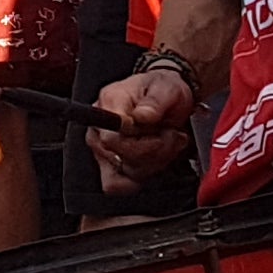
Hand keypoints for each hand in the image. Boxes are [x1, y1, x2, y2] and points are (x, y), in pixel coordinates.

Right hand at [87, 63, 196, 199]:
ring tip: (167, 143)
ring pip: (126, 173)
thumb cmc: (163, 91)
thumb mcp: (167, 88)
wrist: (167, 99)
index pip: (112, 138)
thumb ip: (155, 101)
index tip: (164, 131)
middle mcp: (99, 127)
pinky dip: (144, 176)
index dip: (142, 142)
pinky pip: (119, 185)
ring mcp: (102, 149)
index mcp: (109, 102)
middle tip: (173, 136)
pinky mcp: (109, 166)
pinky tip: (157, 160)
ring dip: (155, 163)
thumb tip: (142, 116)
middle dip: (156, 152)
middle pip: (121, 158)